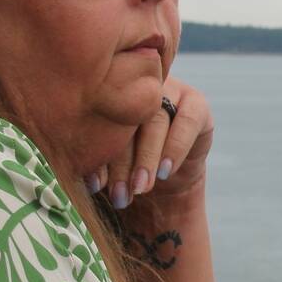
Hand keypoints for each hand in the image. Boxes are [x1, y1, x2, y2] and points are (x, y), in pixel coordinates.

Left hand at [87, 75, 213, 211]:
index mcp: (108, 93)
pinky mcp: (196, 105)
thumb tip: (85, 176)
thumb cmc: (126, 169)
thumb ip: (96, 160)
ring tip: (140, 187)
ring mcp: (170, 91)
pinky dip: (175, 148)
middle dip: (122, 162)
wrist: (165, 180)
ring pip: (155, 120)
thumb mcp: (108, 165)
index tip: (94, 187)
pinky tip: (165, 172)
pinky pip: (188, 121)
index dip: (96, 153)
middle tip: (120, 194)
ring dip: (147, 159)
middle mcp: (138, 87)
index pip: (99, 118)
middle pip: (128, 119)